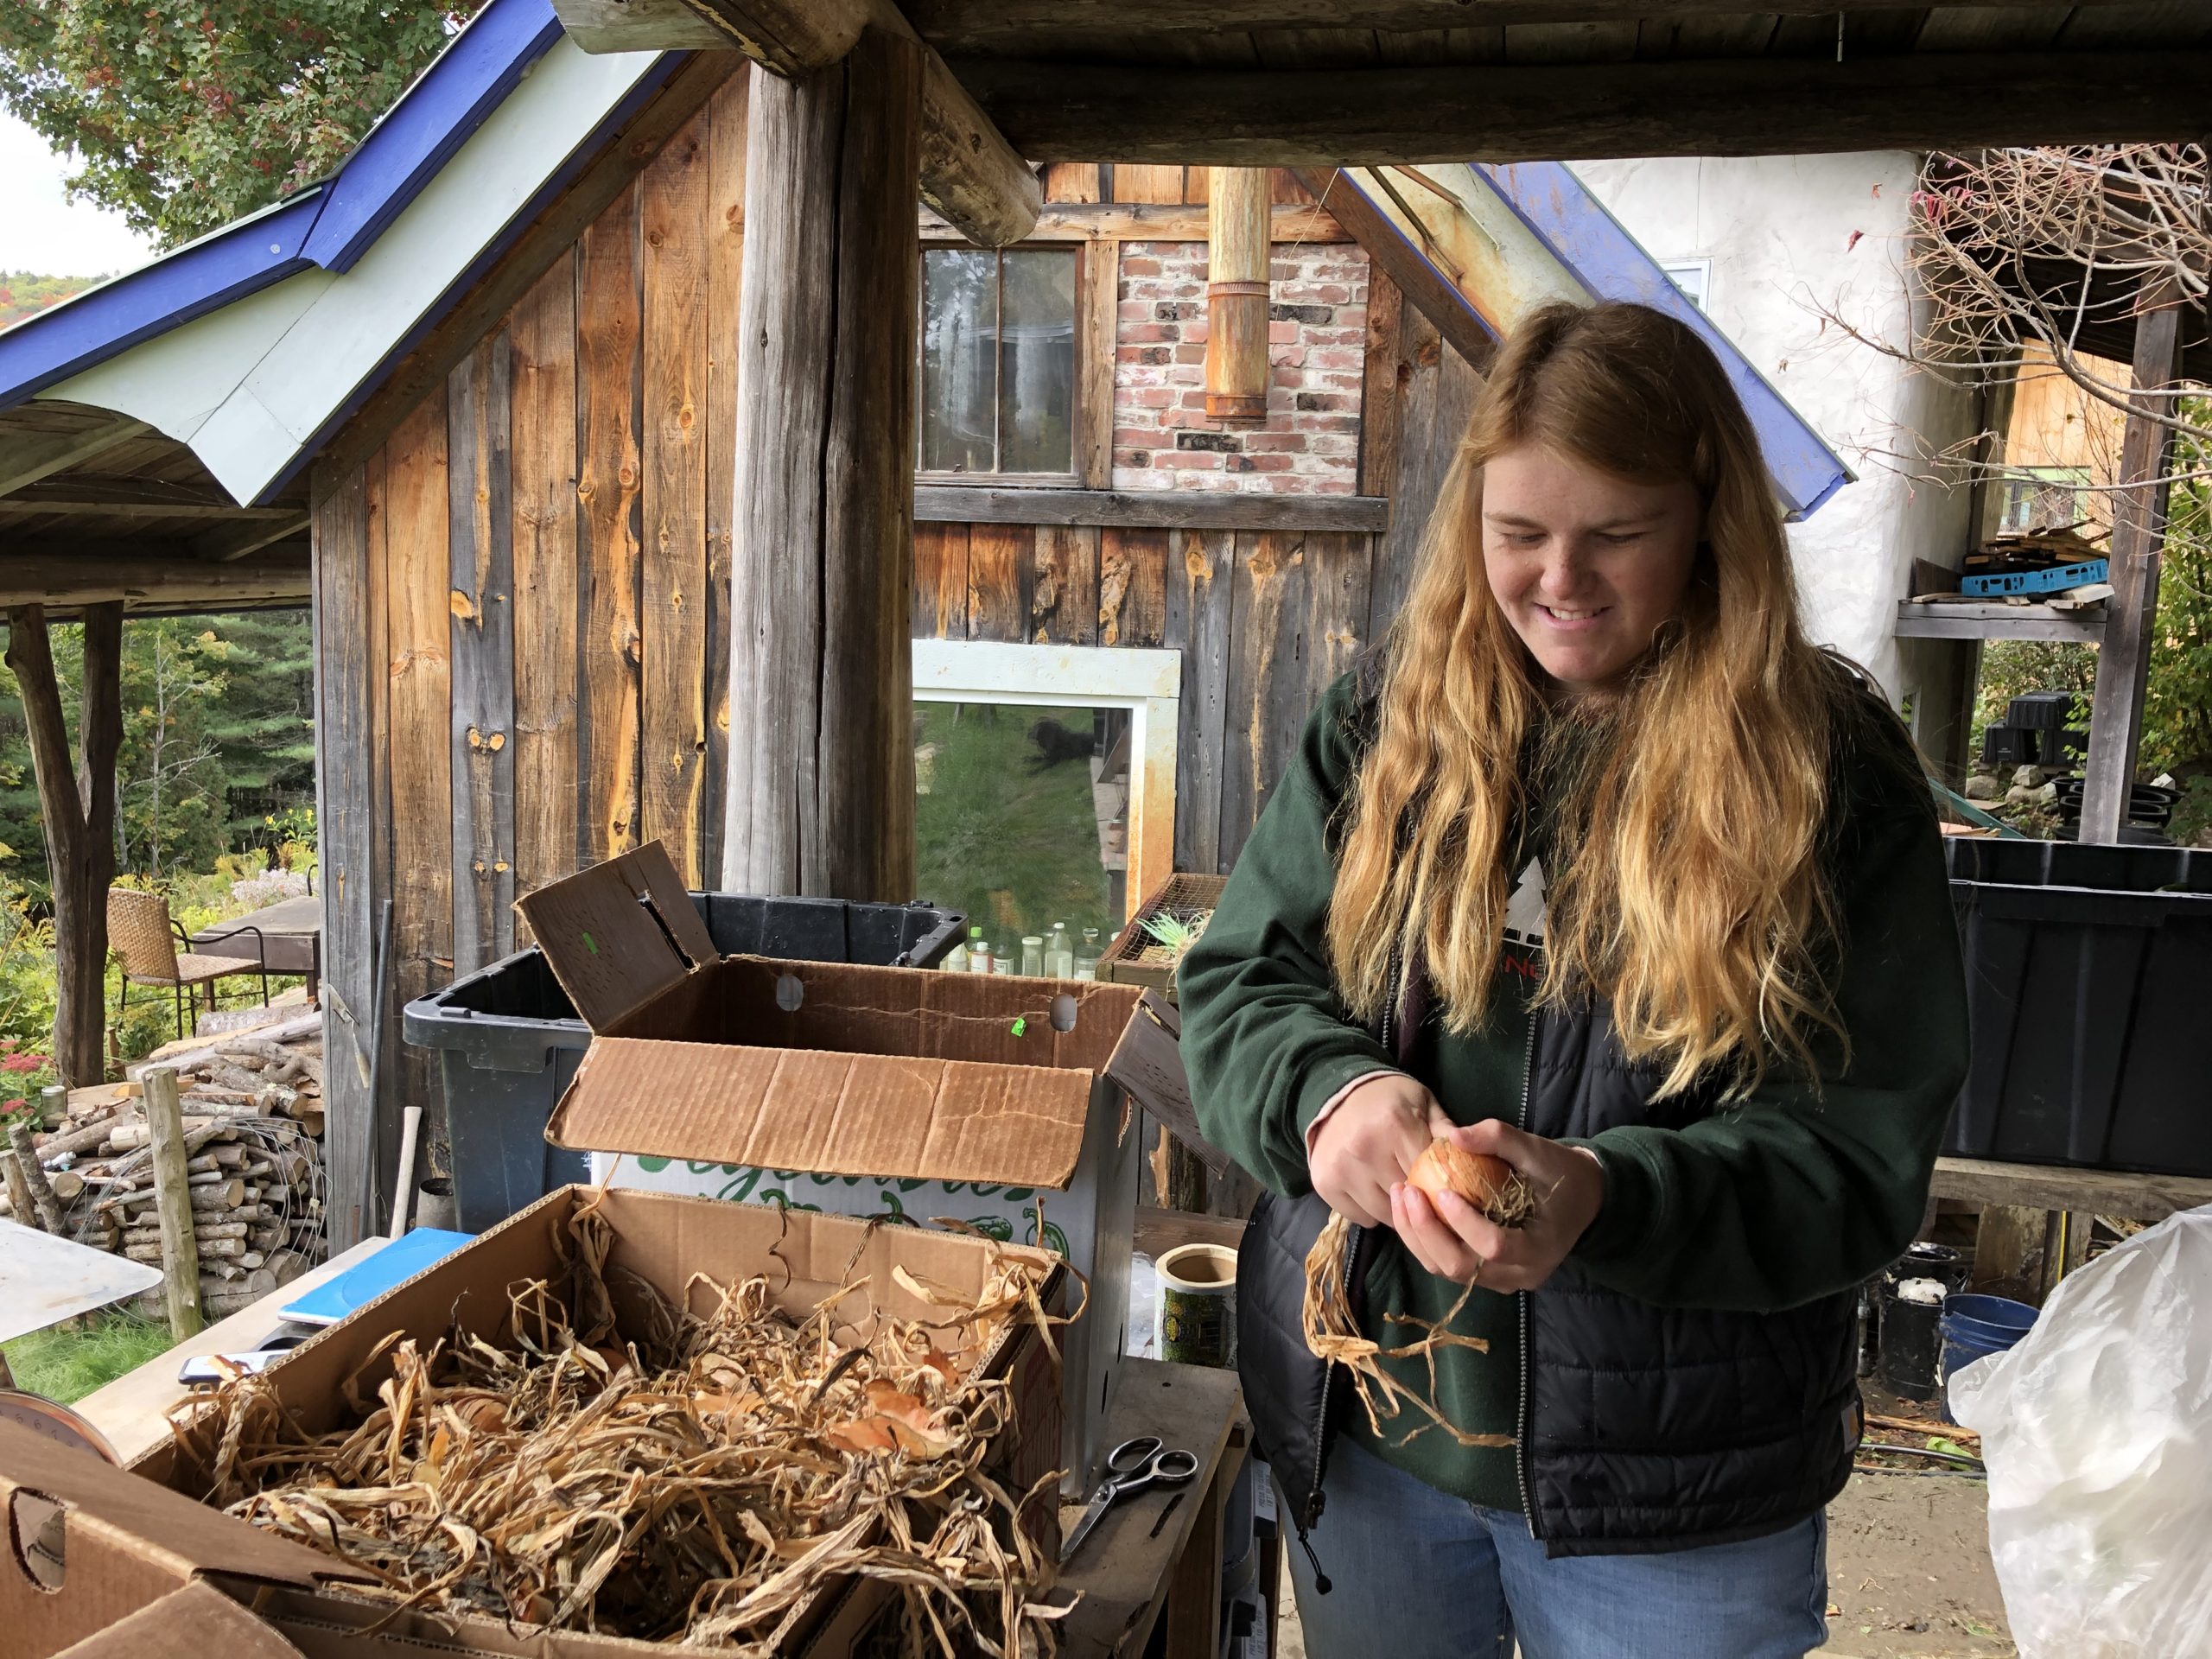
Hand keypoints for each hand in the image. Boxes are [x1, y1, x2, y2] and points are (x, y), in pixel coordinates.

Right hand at [1309, 1073, 1455, 1227]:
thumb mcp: (1424, 1103)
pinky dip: (1371, 1212)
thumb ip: (1446, 1131)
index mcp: (1395, 1126)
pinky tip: (1375, 1192)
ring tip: (1400, 1192)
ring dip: (1396, 1210)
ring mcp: (1341, 1168)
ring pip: (1383, 1214)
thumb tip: (1473, 1160)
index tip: (1446, 1186)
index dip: (1441, 1185)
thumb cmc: (1389, 1098)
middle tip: (1425, 1192)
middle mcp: (1365, 1149)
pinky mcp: (1324, 1182)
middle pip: (1408, 1200)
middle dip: (1421, 1201)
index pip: (1430, 1174)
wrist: (1336, 1090)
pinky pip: (1359, 1217)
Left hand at [1389, 1118, 1605, 1290]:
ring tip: (1401, 1195)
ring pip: (1449, 1271)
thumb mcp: (1537, 1149)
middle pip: (1463, 1266)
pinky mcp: (1488, 1276)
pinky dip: (1425, 1242)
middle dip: (1427, 1231)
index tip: (1441, 1191)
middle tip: (1408, 1191)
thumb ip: (1498, 1138)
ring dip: (1418, 1236)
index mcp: (1541, 1248)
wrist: (1583, 1199)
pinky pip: (1450, 1266)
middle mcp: (1522, 1273)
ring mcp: (1504, 1280)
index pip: (1495, 1246)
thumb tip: (1453, 1137)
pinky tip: (1410, 1209)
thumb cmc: (1561, 1173)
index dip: (1464, 1222)